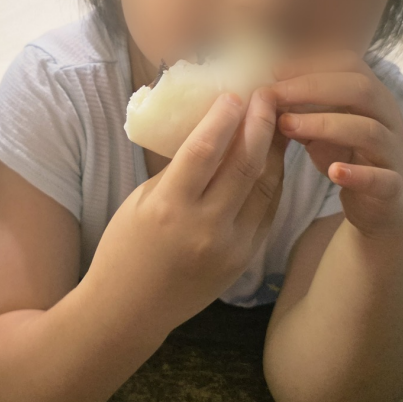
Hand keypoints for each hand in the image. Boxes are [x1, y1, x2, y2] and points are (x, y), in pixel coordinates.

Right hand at [87, 89, 285, 332]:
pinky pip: (266, 210)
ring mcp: (230, 245)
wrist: (130, 310)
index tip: (235, 91)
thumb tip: (211, 131)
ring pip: (265, 185)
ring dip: (274, 148)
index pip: (204, 151)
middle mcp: (204, 226)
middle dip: (259, 124)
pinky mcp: (245, 258)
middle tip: (267, 95)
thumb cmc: (125, 247)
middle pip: (244, 164)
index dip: (223, 117)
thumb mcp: (142, 201)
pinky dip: (272, 180)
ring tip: (277, 120)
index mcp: (169, 206)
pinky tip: (273, 158)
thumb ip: (179, 171)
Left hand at [272, 51, 402, 241]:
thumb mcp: (323, 127)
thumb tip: (263, 90)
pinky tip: (334, 173)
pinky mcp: (395, 188)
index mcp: (371, 97)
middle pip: (361, 89)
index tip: (275, 71)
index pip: (350, 64)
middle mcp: (387, 118)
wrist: (389, 202)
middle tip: (274, 95)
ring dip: (325, 125)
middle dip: (313, 88)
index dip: (313, 64)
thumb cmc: (351, 155)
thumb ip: (301, 108)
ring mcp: (394, 153)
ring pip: (369, 130)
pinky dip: (359, 175)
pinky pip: (384, 179)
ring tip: (287, 126)